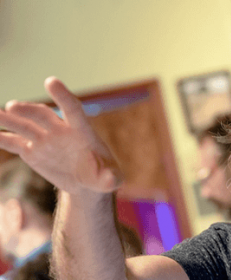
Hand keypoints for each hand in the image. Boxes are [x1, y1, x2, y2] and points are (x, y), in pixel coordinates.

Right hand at [0, 77, 121, 194]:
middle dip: (28, 110)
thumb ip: (111, 177)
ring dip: (8, 120)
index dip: (63, 96)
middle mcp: (61, 131)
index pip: (73, 109)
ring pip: (24, 126)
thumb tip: (112, 180)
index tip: (51, 81)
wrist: (86, 182)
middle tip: (13, 107)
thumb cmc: (102, 175)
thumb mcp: (111, 178)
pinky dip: (1, 138)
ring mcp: (45, 139)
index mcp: (82, 131)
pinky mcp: (32, 151)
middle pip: (43, 115)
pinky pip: (14, 143)